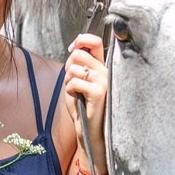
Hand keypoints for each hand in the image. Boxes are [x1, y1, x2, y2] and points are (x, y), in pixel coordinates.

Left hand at [64, 33, 107, 173]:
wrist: (91, 133)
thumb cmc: (84, 108)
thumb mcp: (80, 82)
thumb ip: (79, 65)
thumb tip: (75, 48)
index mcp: (104, 67)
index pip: (95, 41)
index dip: (80, 41)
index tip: (72, 49)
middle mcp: (107, 71)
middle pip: (78, 54)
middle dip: (68, 67)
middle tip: (72, 82)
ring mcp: (105, 81)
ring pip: (74, 68)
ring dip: (68, 82)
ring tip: (76, 94)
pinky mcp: (99, 92)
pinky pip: (74, 83)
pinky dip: (69, 91)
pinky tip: (78, 100)